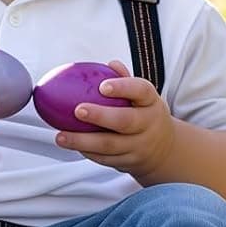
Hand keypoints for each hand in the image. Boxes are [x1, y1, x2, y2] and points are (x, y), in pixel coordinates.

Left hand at [51, 58, 175, 183]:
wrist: (164, 150)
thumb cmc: (145, 114)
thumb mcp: (143, 97)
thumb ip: (125, 80)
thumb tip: (110, 64)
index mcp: (151, 103)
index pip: (141, 91)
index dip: (122, 87)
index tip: (102, 86)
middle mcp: (148, 125)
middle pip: (125, 121)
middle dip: (100, 116)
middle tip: (78, 110)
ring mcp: (139, 146)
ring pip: (110, 145)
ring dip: (83, 141)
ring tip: (61, 136)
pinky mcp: (128, 162)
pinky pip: (105, 158)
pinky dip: (87, 152)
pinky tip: (70, 145)